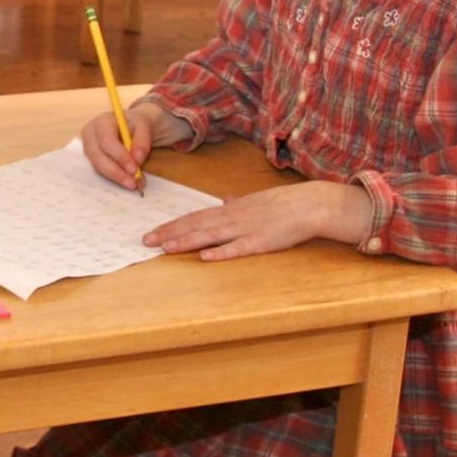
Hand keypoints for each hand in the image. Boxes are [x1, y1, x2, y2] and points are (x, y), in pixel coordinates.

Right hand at [79, 101, 189, 189]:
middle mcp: (90, 134)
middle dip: (116, 172)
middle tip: (133, 183)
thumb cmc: (135, 124)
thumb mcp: (144, 126)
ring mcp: (88, 147)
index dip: (120, 157)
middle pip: (98, 157)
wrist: (131, 125)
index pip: (106, 141)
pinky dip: (115, 178)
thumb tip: (137, 159)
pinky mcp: (91, 158)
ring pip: (98, 167)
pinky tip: (127, 181)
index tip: (134, 169)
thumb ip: (142, 140)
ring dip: (116, 177)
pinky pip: (101, 171)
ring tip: (133, 184)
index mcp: (102, 122)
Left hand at [145, 181, 372, 261]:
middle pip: (195, 226)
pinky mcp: (261, 242)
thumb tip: (223, 199)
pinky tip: (205, 257)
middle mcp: (233, 218)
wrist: (310, 205)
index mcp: (231, 209)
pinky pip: (238, 248)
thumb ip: (238, 202)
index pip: (195, 217)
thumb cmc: (284, 204)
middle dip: (169, 233)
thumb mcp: (256, 200)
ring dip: (186, 242)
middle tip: (146, 241)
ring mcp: (246, 229)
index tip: (153, 231)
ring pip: (210, 236)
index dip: (173, 225)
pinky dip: (221, 252)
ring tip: (165, 247)